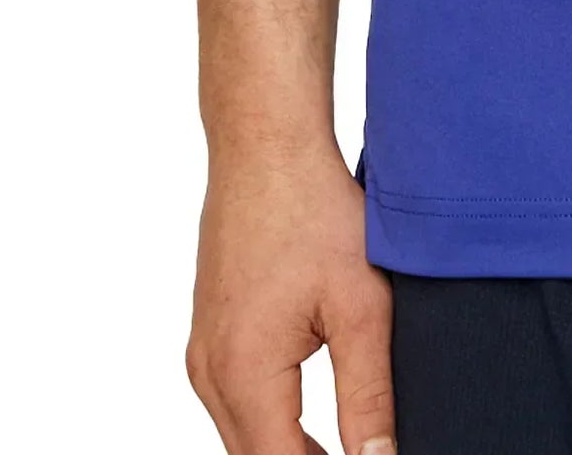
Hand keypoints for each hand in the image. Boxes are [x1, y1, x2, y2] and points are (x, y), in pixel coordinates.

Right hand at [187, 148, 394, 454]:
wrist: (267, 148)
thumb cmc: (314, 211)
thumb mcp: (362, 306)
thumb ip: (368, 394)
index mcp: (245, 372)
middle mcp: (210, 372)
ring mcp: (202, 354)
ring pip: (243, 437)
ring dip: (288, 453)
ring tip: (346, 450)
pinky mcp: (208, 336)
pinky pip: (234, 404)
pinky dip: (270, 423)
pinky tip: (312, 423)